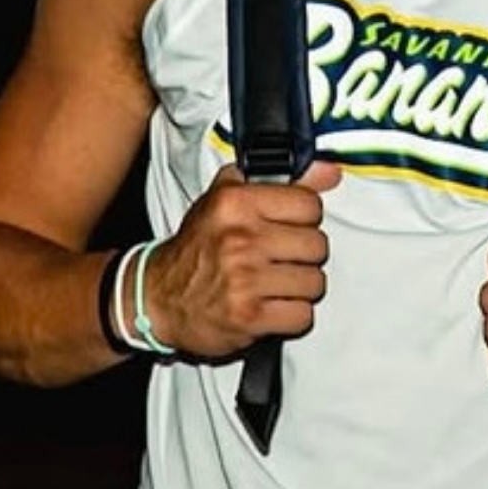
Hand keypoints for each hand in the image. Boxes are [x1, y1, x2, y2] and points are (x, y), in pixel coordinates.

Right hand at [145, 159, 340, 359]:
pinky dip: (291, 316)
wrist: (157, 298)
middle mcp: (240, 238)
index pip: (309, 204)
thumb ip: (281, 181)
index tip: (289, 227)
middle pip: (317, 245)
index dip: (304, 219)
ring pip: (315, 283)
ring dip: (300, 288)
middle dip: (304, 256)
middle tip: (281, 260)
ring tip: (276, 284)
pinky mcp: (249, 316)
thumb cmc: (197, 248)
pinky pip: (302, 315)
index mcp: (235, 203)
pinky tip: (272, 307)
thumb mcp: (227, 199)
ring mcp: (245, 279)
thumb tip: (330, 172)